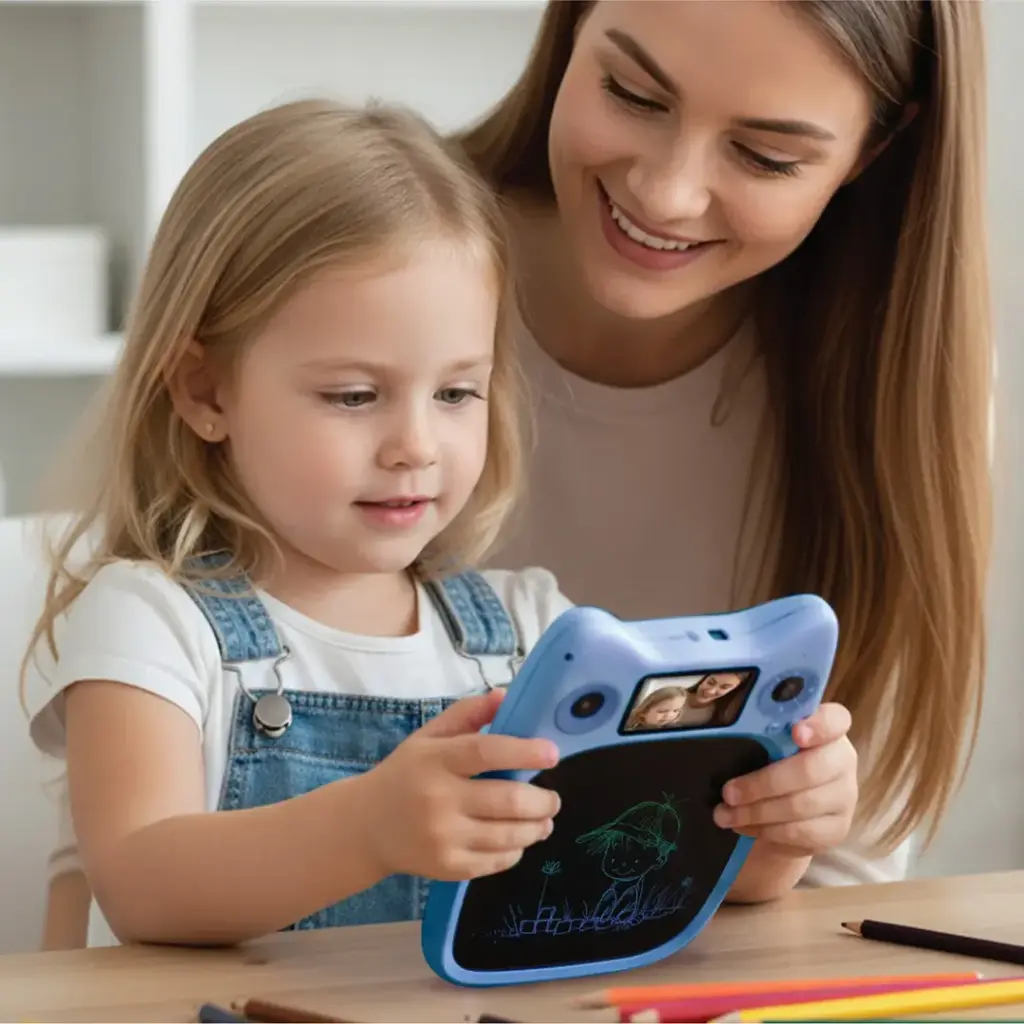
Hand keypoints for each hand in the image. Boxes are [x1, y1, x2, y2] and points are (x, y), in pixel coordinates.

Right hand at [359, 689, 560, 881]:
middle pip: (507, 801)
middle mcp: (439, 800)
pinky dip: (516, 850)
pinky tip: (518, 839)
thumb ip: (467, 714)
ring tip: (544, 819)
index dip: (525, 752)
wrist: (366, 826)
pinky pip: (497, 862)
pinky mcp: (447, 868)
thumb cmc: (406, 774)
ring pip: (508, 835)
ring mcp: (443, 838)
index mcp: (436, 760)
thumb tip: (506, 696)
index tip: (553, 754)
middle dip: (542, 800)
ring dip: (537, 827)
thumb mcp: (429, 737)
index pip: (486, 752)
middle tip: (553, 798)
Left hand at [713, 702, 857, 857]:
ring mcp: (844, 797)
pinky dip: (766, 830)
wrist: (791, 811)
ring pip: (800, 805)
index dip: (818, 726)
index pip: (835, 720)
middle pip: (809, 770)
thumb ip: (762, 734)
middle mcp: (843, 761)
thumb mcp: (769, 744)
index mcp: (828, 730)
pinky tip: (744, 826)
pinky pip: (800, 831)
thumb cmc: (774, 764)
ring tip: (725, 814)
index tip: (795, 732)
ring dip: (756, 812)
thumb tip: (730, 733)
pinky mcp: (837, 829)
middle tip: (728, 793)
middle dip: (762, 784)